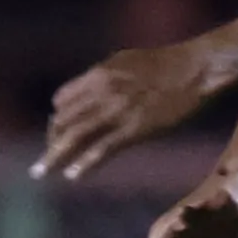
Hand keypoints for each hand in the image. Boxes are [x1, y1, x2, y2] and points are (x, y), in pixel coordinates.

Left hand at [34, 41, 219, 183]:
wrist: (196, 68)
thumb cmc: (167, 63)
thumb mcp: (127, 61)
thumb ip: (105, 76)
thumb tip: (90, 87)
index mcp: (98, 73)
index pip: (62, 100)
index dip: (57, 119)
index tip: (56, 135)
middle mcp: (101, 91)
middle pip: (64, 120)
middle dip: (51, 142)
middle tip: (46, 161)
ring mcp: (117, 111)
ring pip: (75, 137)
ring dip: (54, 157)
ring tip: (41, 173)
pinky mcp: (135, 128)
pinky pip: (102, 149)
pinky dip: (84, 164)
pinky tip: (73, 176)